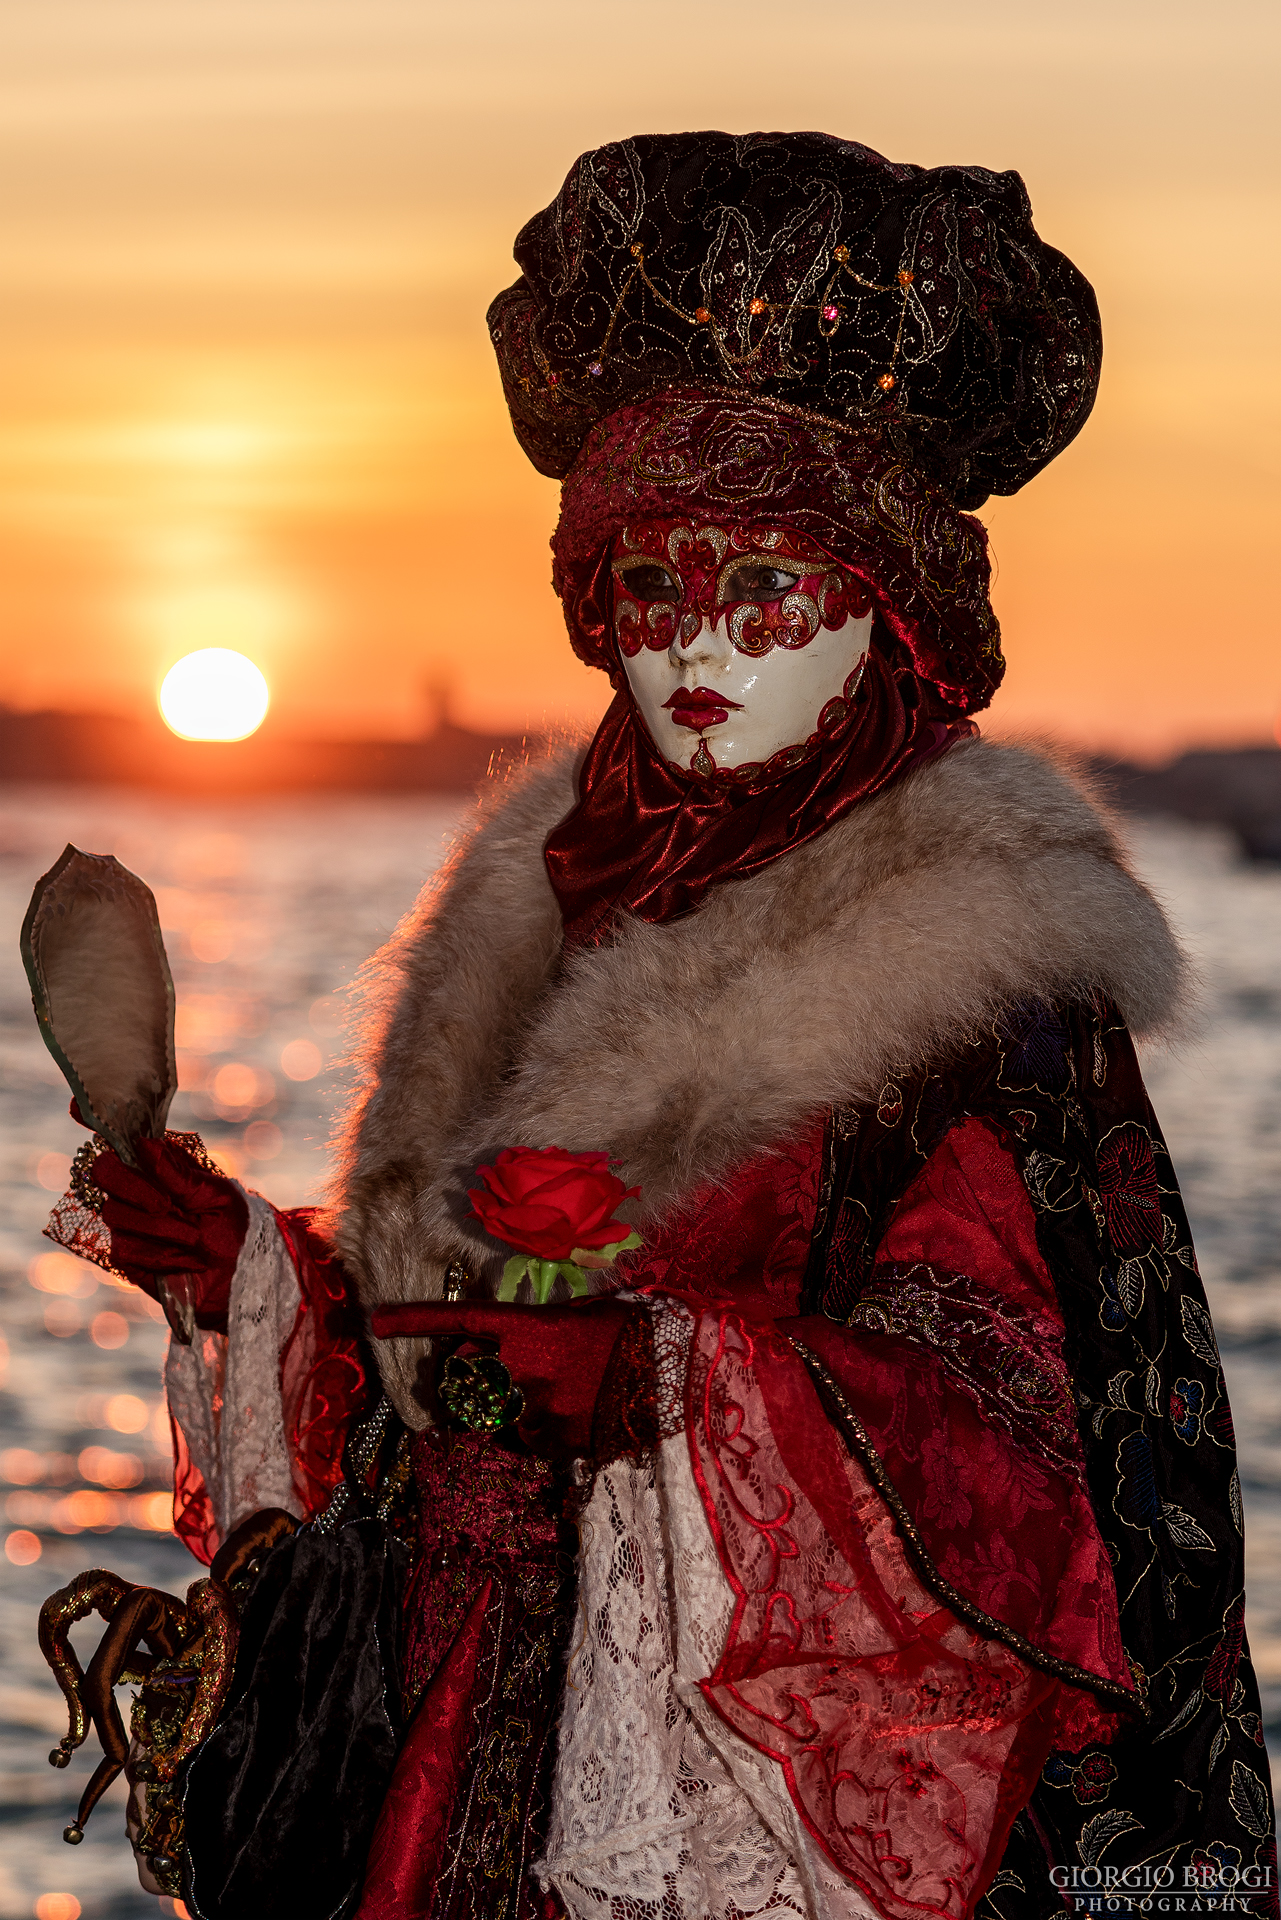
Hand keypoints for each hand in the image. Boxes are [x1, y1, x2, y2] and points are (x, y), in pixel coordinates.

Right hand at [90, 1134, 247, 1334]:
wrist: (245, 1276)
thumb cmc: (235, 1225)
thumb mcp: (215, 1193)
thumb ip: (177, 1172)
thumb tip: (144, 1144)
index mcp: (158, 1162)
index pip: (118, 1136)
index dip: (92, 1115)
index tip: (77, 1103)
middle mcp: (136, 1187)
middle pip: (101, 1171)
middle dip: (134, 1187)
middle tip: (168, 1204)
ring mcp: (128, 1221)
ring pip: (115, 1213)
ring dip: (160, 1228)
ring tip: (194, 1237)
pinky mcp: (127, 1257)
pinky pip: (124, 1249)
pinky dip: (159, 1254)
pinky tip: (185, 1259)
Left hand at [371, 1297, 646, 1460]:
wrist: (675, 1372)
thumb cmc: (632, 1332)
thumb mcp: (582, 1313)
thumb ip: (537, 1329)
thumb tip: (509, 1342)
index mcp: (528, 1326)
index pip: (458, 1319)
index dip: (413, 1320)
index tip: (376, 1320)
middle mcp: (521, 1368)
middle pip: (471, 1382)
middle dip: (479, 1385)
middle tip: (514, 1379)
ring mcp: (536, 1409)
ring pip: (502, 1420)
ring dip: (519, 1415)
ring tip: (566, 1398)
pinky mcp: (556, 1443)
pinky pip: (532, 1445)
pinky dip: (545, 1438)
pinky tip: (578, 1419)